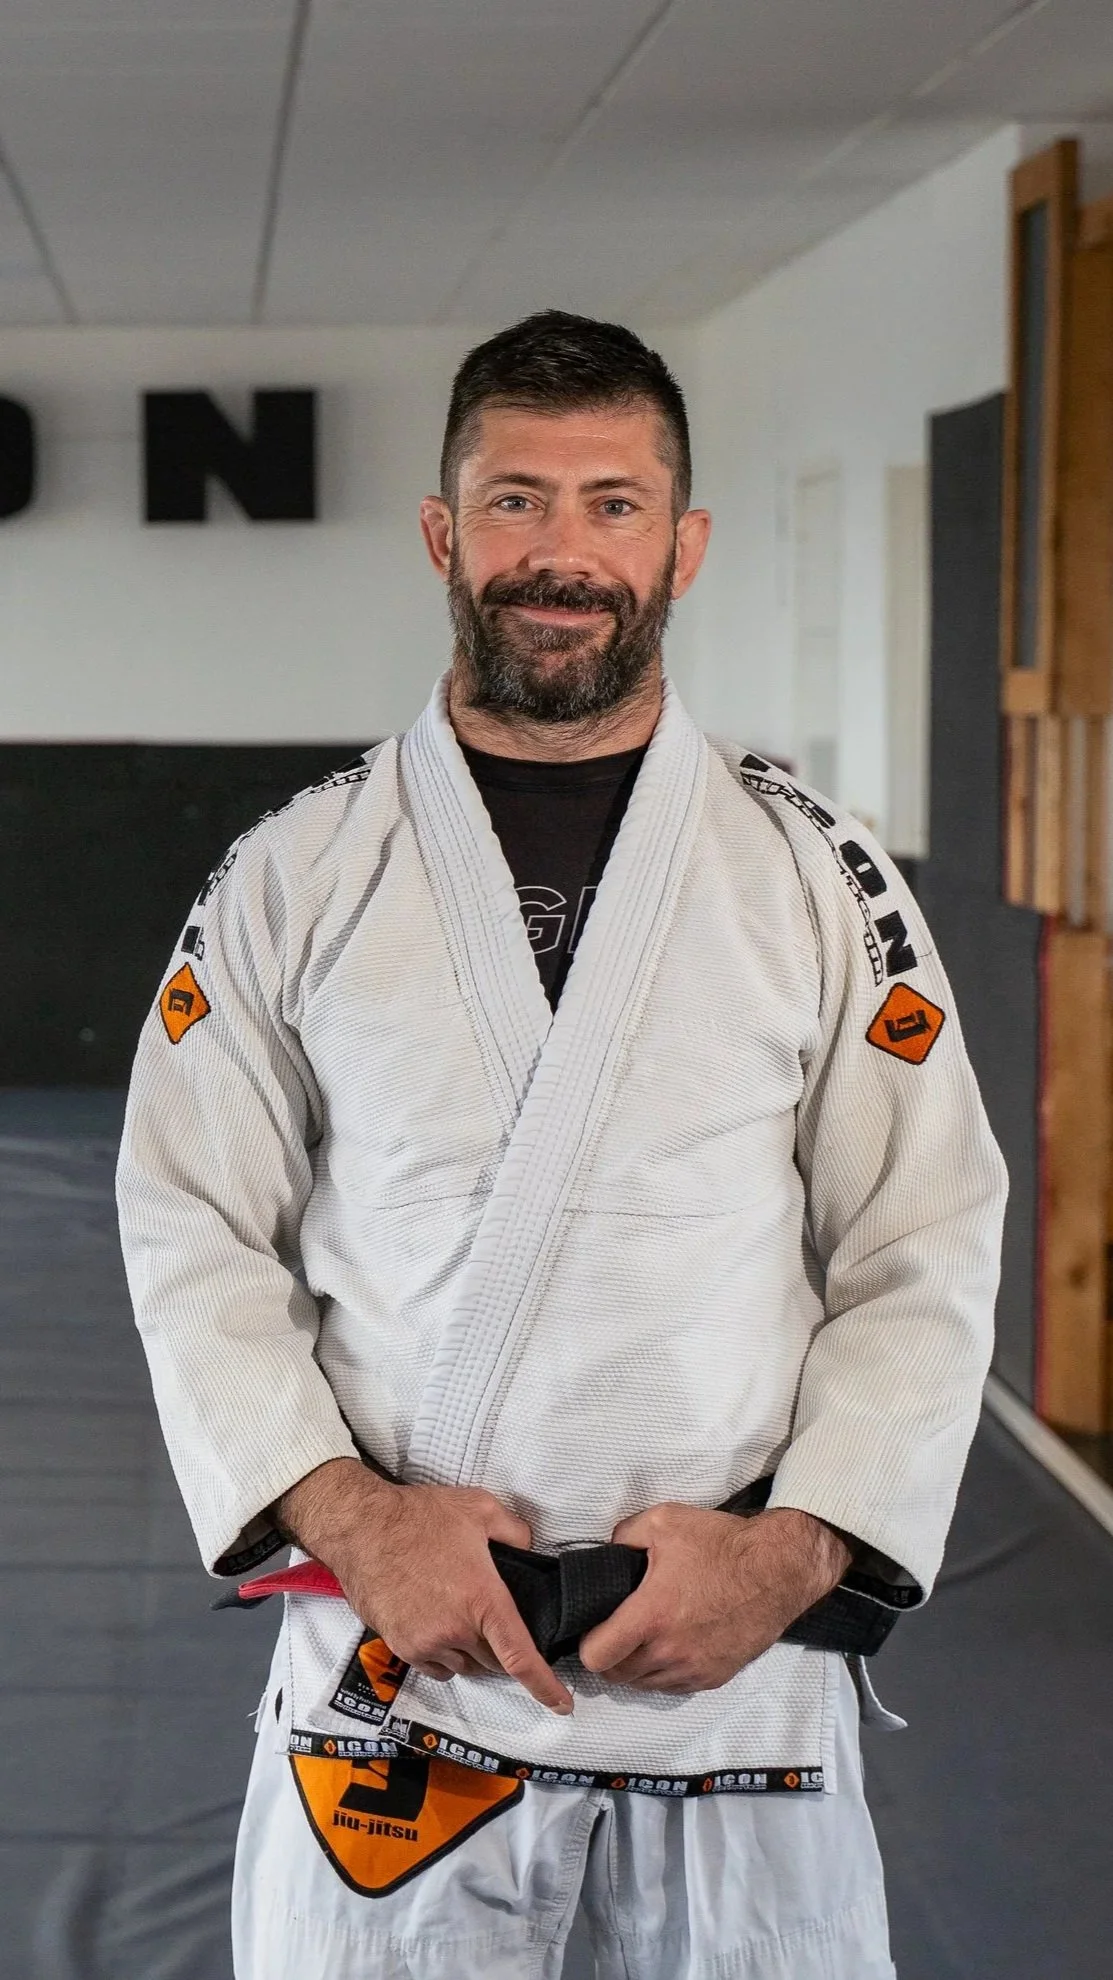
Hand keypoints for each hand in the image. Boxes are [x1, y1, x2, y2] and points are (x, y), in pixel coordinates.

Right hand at [275, 1458, 571, 1714]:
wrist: (361, 1527)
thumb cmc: (419, 1515)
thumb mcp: (480, 1507)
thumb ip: (516, 1531)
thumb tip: (530, 1549)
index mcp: (483, 1599)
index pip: (521, 1657)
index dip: (545, 1686)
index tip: (562, 1705)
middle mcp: (456, 1630)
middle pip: (494, 1662)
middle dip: (501, 1648)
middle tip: (495, 1618)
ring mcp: (426, 1643)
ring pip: (464, 1664)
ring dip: (471, 1649)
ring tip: (460, 1611)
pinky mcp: (402, 1647)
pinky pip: (436, 1666)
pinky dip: (445, 1653)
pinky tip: (439, 1622)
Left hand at [578, 1503, 851, 1692]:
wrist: (778, 1570)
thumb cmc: (722, 1545)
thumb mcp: (664, 1521)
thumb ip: (624, 1536)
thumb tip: (607, 1553)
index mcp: (651, 1616)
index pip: (596, 1657)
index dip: (587, 1643)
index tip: (593, 1626)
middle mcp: (670, 1652)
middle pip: (617, 1676)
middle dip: (609, 1655)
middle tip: (616, 1629)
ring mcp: (693, 1670)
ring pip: (644, 1684)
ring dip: (636, 1666)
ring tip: (643, 1636)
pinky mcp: (713, 1678)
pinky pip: (673, 1686)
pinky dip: (664, 1672)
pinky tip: (670, 1644)